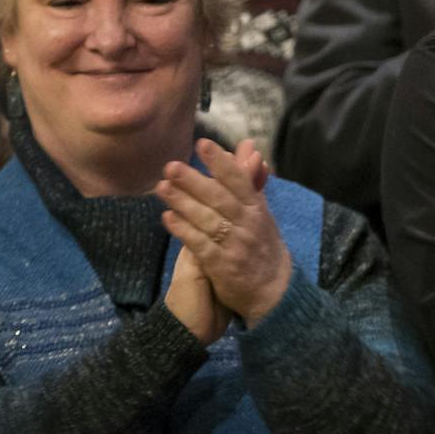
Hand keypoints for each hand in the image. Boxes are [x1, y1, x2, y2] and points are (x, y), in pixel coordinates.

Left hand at [156, 138, 293, 326]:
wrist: (272, 289)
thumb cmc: (262, 244)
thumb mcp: (260, 210)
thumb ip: (249, 180)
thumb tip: (249, 147)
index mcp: (257, 208)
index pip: (238, 180)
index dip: (221, 162)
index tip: (202, 144)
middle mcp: (247, 224)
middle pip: (219, 199)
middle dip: (194, 181)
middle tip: (171, 167)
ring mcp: (234, 245)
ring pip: (206, 220)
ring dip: (183, 203)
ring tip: (161, 188)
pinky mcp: (221, 266)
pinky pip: (200, 245)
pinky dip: (183, 230)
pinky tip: (168, 218)